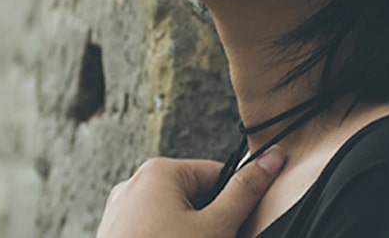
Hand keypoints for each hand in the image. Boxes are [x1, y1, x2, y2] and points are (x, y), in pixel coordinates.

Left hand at [96, 148, 285, 237]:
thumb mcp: (216, 226)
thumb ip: (245, 192)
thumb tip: (270, 159)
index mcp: (158, 171)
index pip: (217, 173)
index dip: (235, 200)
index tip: (242, 221)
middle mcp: (134, 185)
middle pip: (195, 196)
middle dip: (210, 221)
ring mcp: (121, 212)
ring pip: (174, 217)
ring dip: (191, 233)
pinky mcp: (117, 235)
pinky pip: (155, 230)